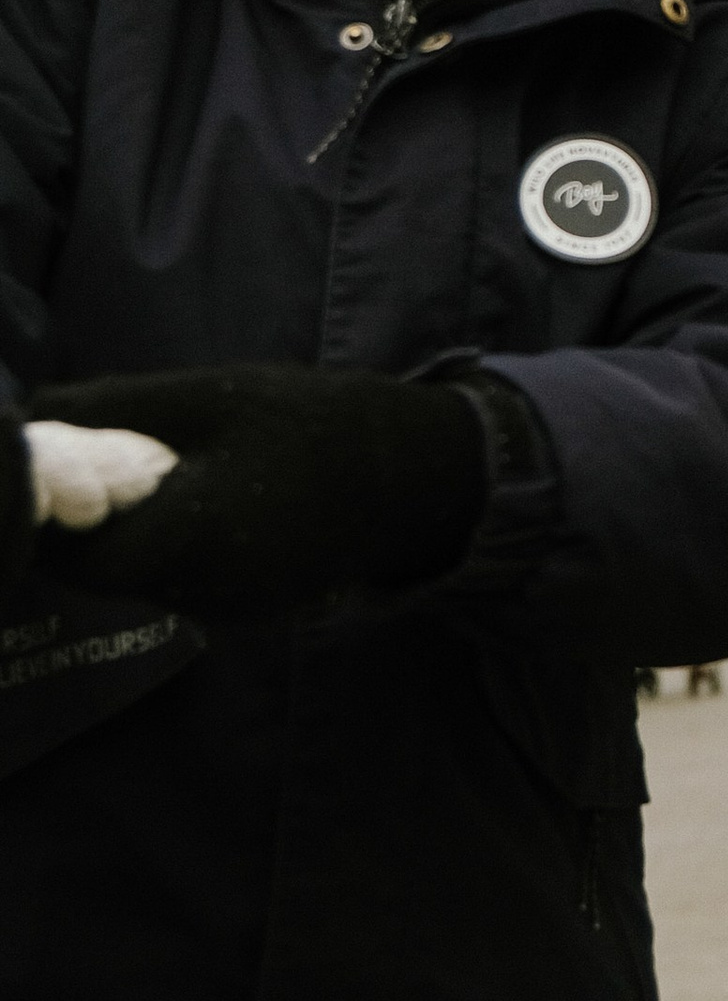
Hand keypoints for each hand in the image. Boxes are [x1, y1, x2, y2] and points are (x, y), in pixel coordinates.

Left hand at [30, 365, 487, 616]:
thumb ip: (115, 409)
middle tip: (77, 461)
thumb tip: (31, 415)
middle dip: (82, 522)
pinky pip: (176, 578)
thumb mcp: (212, 394)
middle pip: (102, 572)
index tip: (36, 473)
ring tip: (135, 470)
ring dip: (123, 530)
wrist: (416, 475)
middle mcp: (205, 589)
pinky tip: (184, 495)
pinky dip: (162, 541)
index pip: (79, 557)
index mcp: (197, 534)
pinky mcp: (243, 606)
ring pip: (137, 576)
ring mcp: (226, 606)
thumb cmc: (316, 424)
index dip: (46, 521)